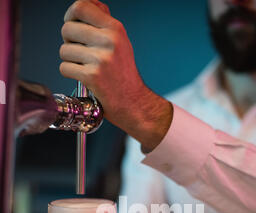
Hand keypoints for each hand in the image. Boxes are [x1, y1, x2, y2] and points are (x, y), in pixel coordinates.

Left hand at [60, 0, 172, 151]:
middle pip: (67, 29)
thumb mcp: (121, 43)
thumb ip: (104, 22)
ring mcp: (100, 59)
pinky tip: (82, 77)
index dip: (70, 15)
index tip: (72, 23)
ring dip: (69, 60)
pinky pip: (65, 68)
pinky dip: (70, 74)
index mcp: (115, 29)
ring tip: (84, 67)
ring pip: (64, 50)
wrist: (134, 103)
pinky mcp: (92, 77)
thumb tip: (90, 4)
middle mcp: (109, 41)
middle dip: (68, 41)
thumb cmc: (124, 75)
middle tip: (80, 52)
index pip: (81, 7)